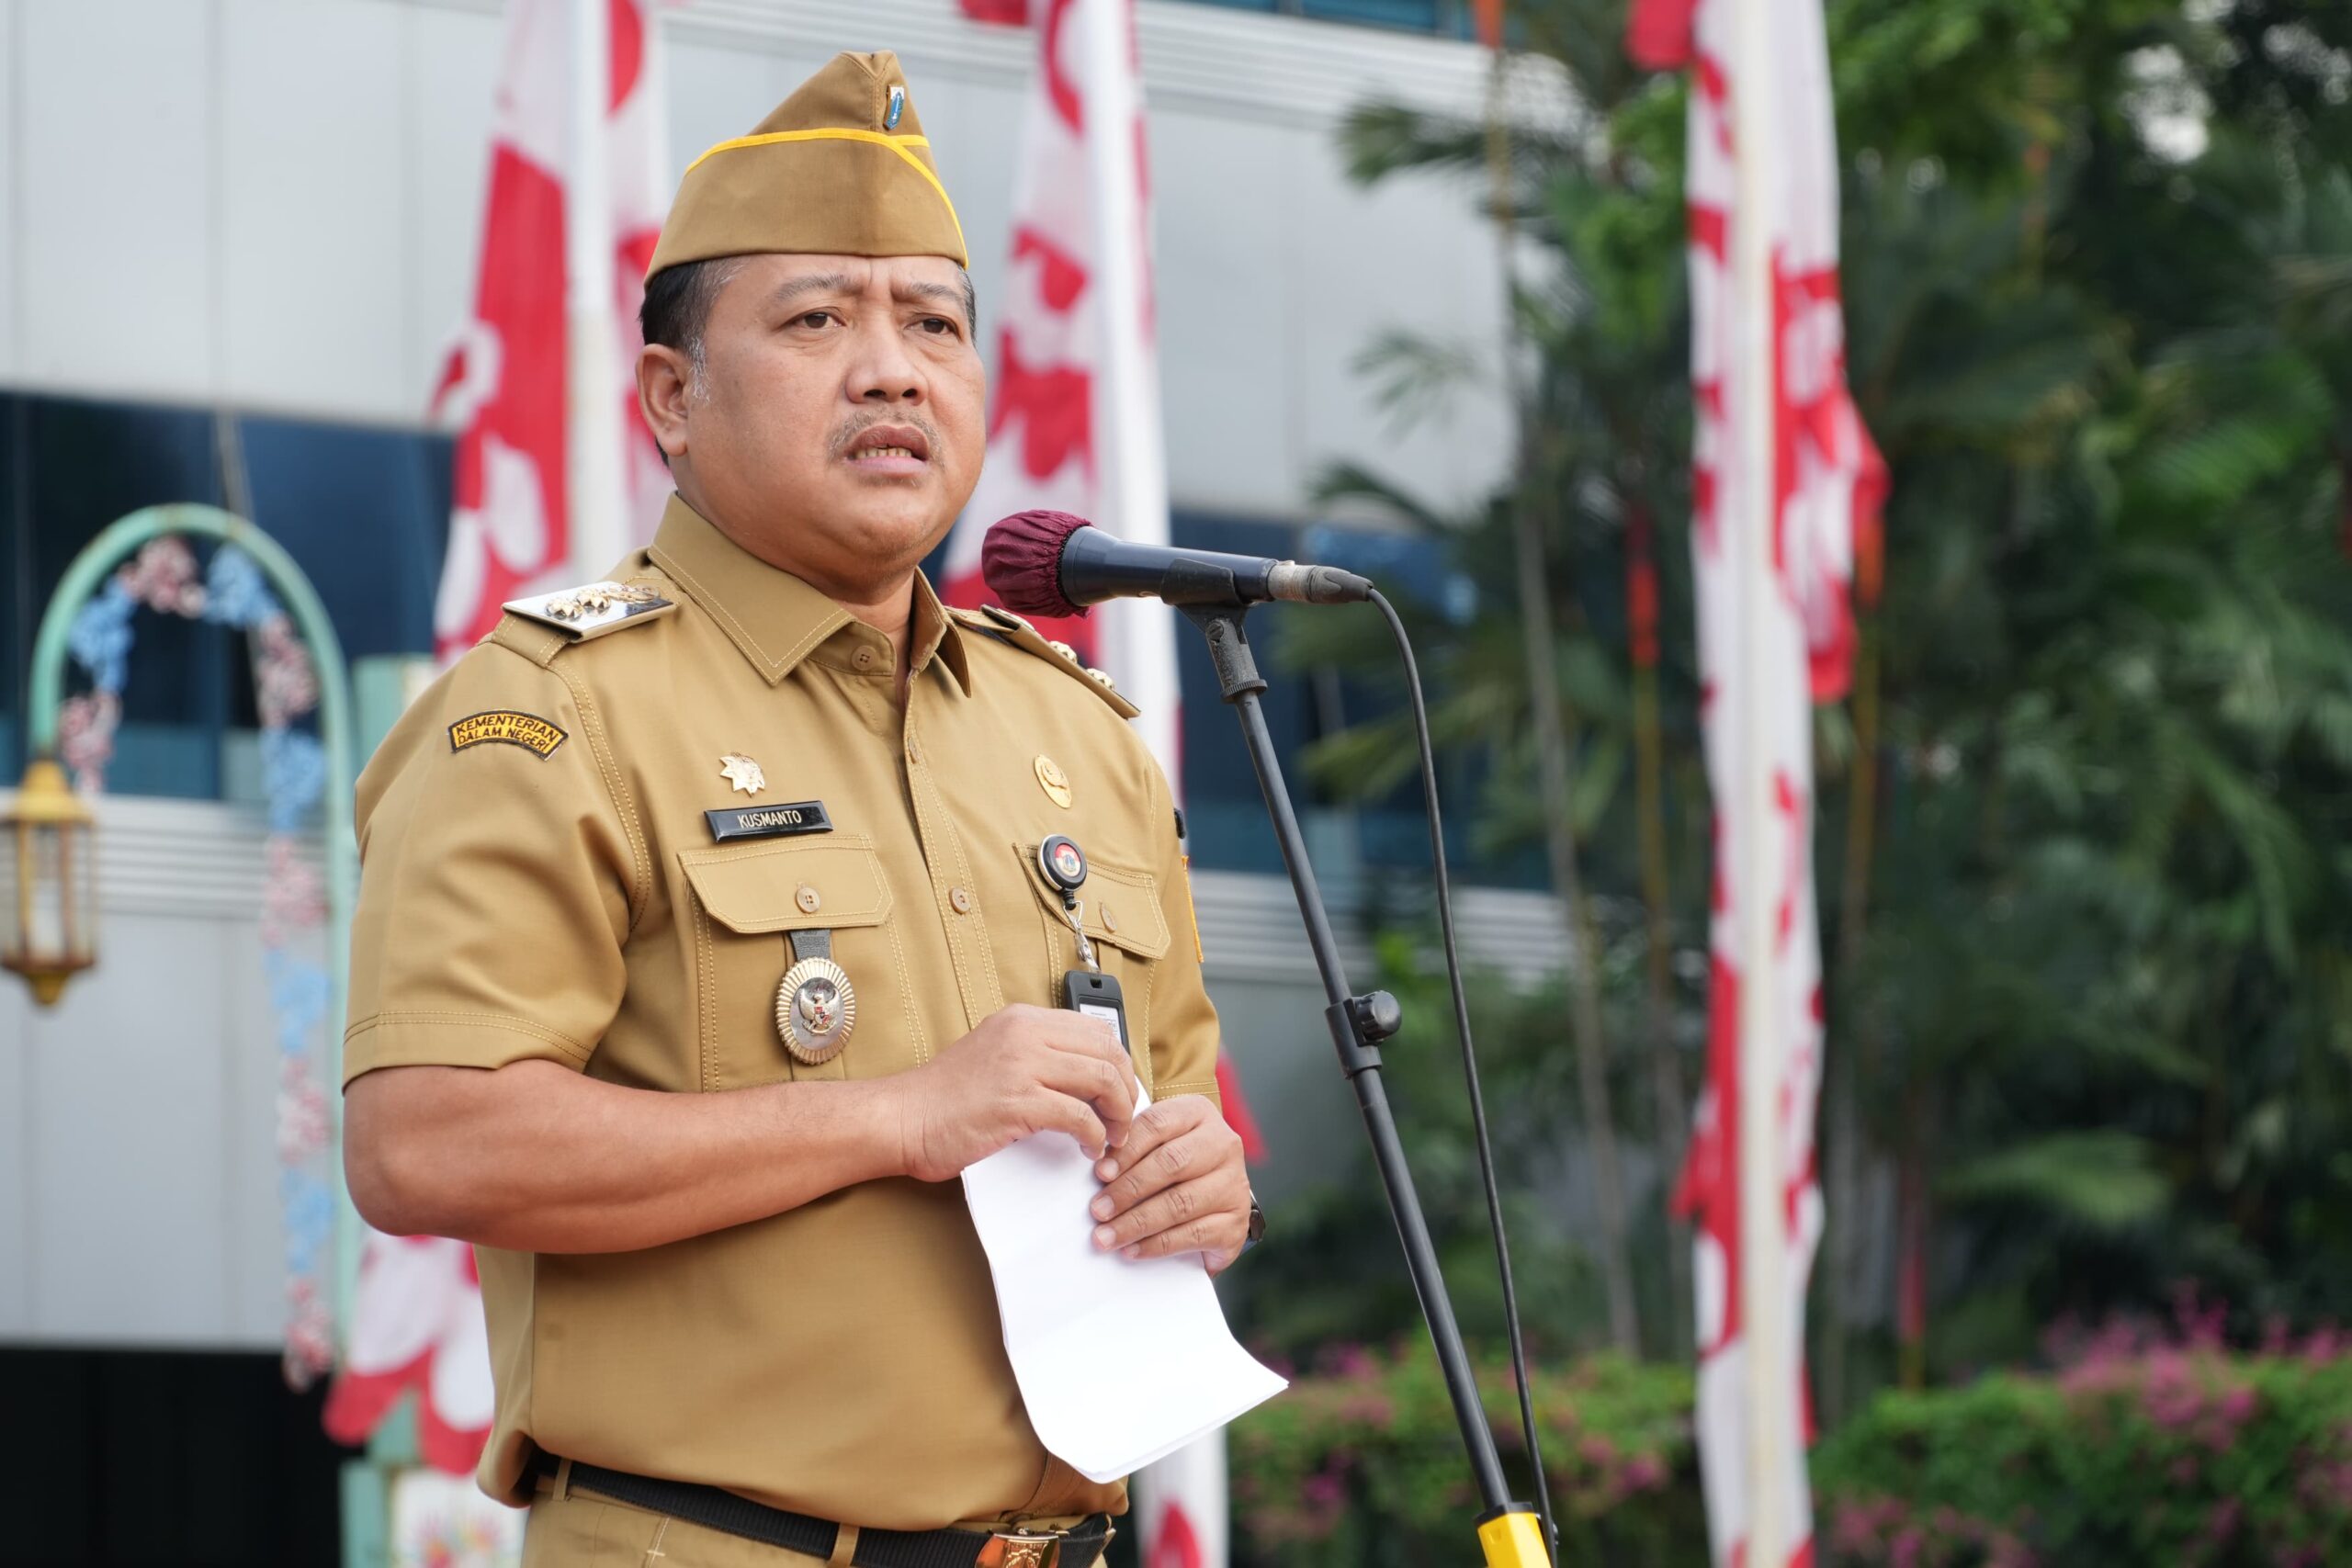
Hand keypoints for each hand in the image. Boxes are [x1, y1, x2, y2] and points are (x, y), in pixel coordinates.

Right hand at [893, 1004, 1139, 1181]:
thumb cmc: (944, 1098)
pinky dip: (1095, 1137)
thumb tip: (1085, 1076)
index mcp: (1022, 1020)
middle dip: (1126, 1089)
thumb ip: (1036, 1055)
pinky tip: (1089, 1149)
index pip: (1097, 1030)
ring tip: (1113, 1137)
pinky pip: (1080, 1117)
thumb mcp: (995, 1054)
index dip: (1120, 1063)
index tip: (1123, 1091)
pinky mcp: (1017, 1103)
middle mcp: (1025, 1034)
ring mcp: (1021, 1066)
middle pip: (1108, 1052)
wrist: (902, 1118)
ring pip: (1102, 1080)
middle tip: (1124, 1119)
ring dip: (1118, 1115)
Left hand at [1088, 1093, 1252, 1273]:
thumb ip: (1132, 1146)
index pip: (1158, 1125)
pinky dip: (1157, 1245)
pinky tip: (1133, 1250)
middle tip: (1098, 1210)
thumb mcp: (1157, 1143)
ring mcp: (1234, 1185)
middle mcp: (1224, 1145)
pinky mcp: (1236, 1223)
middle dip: (1129, 1189)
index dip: (1126, 1151)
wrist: (1216, 1199)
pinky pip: (1192, 1235)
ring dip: (1137, 1222)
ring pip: (1180, 1203)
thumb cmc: (1177, 1166)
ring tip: (1106, 1235)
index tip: (1100, 1173)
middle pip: (1171, 1164)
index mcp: (1199, 1114)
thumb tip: (1098, 1172)